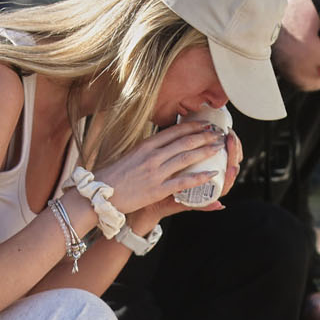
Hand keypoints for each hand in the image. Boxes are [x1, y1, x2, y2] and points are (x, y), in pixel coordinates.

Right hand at [93, 120, 227, 216]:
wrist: (100, 194)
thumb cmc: (113, 176)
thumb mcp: (130, 155)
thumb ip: (147, 150)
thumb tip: (161, 144)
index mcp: (146, 145)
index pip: (174, 131)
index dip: (192, 127)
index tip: (205, 125)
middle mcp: (152, 156)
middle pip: (184, 141)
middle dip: (205, 137)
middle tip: (218, 134)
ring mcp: (156, 172)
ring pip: (187, 157)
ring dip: (206, 151)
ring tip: (220, 148)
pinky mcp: (158, 189)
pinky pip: (183, 181)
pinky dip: (199, 177)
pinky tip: (212, 174)